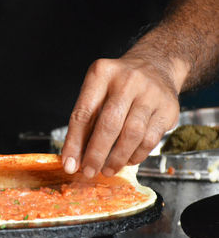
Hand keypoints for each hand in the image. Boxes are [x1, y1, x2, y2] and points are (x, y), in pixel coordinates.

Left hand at [61, 57, 180, 177]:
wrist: (155, 66)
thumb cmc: (117, 87)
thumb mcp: (96, 93)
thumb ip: (85, 123)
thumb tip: (74, 160)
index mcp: (101, 73)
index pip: (83, 113)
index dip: (74, 143)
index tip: (69, 165)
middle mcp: (127, 80)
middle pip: (109, 124)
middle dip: (96, 154)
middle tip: (89, 171)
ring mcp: (151, 93)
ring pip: (132, 134)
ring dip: (117, 158)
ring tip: (108, 170)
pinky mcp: (168, 108)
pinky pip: (150, 139)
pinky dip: (136, 155)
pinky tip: (127, 160)